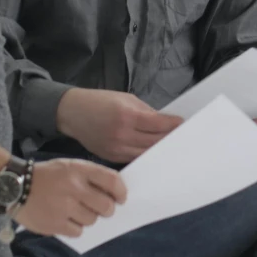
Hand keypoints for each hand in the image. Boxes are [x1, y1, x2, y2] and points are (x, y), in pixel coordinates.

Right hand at [13, 158, 125, 238]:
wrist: (12, 186)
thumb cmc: (46, 176)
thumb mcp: (68, 166)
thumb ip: (89, 177)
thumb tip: (113, 195)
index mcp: (79, 170)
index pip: (112, 181)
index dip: (121, 192)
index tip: (121, 199)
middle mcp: (74, 187)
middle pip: (106, 206)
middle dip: (107, 210)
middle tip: (101, 210)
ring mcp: (64, 207)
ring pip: (92, 220)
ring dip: (88, 218)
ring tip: (76, 212)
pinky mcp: (54, 224)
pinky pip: (78, 231)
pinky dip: (75, 228)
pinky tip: (66, 220)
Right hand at [55, 88, 181, 162]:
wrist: (72, 113)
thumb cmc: (100, 101)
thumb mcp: (125, 99)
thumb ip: (146, 111)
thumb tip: (164, 122)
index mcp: (126, 116)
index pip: (157, 124)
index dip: (172, 124)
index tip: (183, 123)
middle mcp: (122, 135)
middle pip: (154, 141)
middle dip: (169, 138)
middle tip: (183, 136)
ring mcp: (116, 149)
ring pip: (145, 152)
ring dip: (160, 148)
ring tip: (172, 145)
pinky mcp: (111, 157)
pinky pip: (134, 158)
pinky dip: (146, 154)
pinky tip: (155, 152)